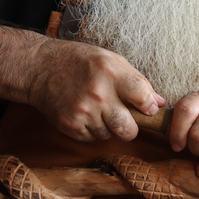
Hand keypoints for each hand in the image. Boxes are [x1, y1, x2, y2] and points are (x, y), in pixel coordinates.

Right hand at [26, 38, 164, 141]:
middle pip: (129, 129)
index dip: (148, 105)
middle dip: (130, 127)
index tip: (145, 106)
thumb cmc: (79, 61)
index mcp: (111, 71)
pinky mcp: (70, 125)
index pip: (143, 97)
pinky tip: (83, 113)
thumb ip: (136, 81)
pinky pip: (91, 138)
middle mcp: (98, 93)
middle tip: (123, 117)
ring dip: (107, 126)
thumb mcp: (110, 60)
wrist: (39, 67)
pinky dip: (91, 130)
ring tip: (96, 108)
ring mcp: (82, 111)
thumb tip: (159, 104)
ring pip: (109, 135)